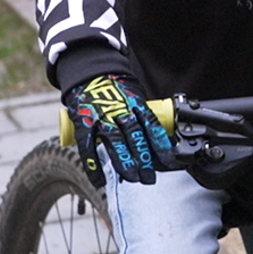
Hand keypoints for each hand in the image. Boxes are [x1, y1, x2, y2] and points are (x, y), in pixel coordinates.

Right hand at [61, 73, 177, 186]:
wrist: (89, 71)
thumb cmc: (115, 88)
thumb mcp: (134, 95)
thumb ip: (143, 115)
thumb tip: (160, 139)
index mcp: (135, 103)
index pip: (151, 124)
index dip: (160, 144)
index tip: (168, 161)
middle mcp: (119, 110)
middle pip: (134, 136)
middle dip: (143, 159)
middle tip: (149, 177)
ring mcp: (101, 116)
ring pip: (114, 141)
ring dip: (123, 162)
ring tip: (132, 178)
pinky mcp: (84, 123)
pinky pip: (88, 147)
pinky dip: (93, 165)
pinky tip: (100, 181)